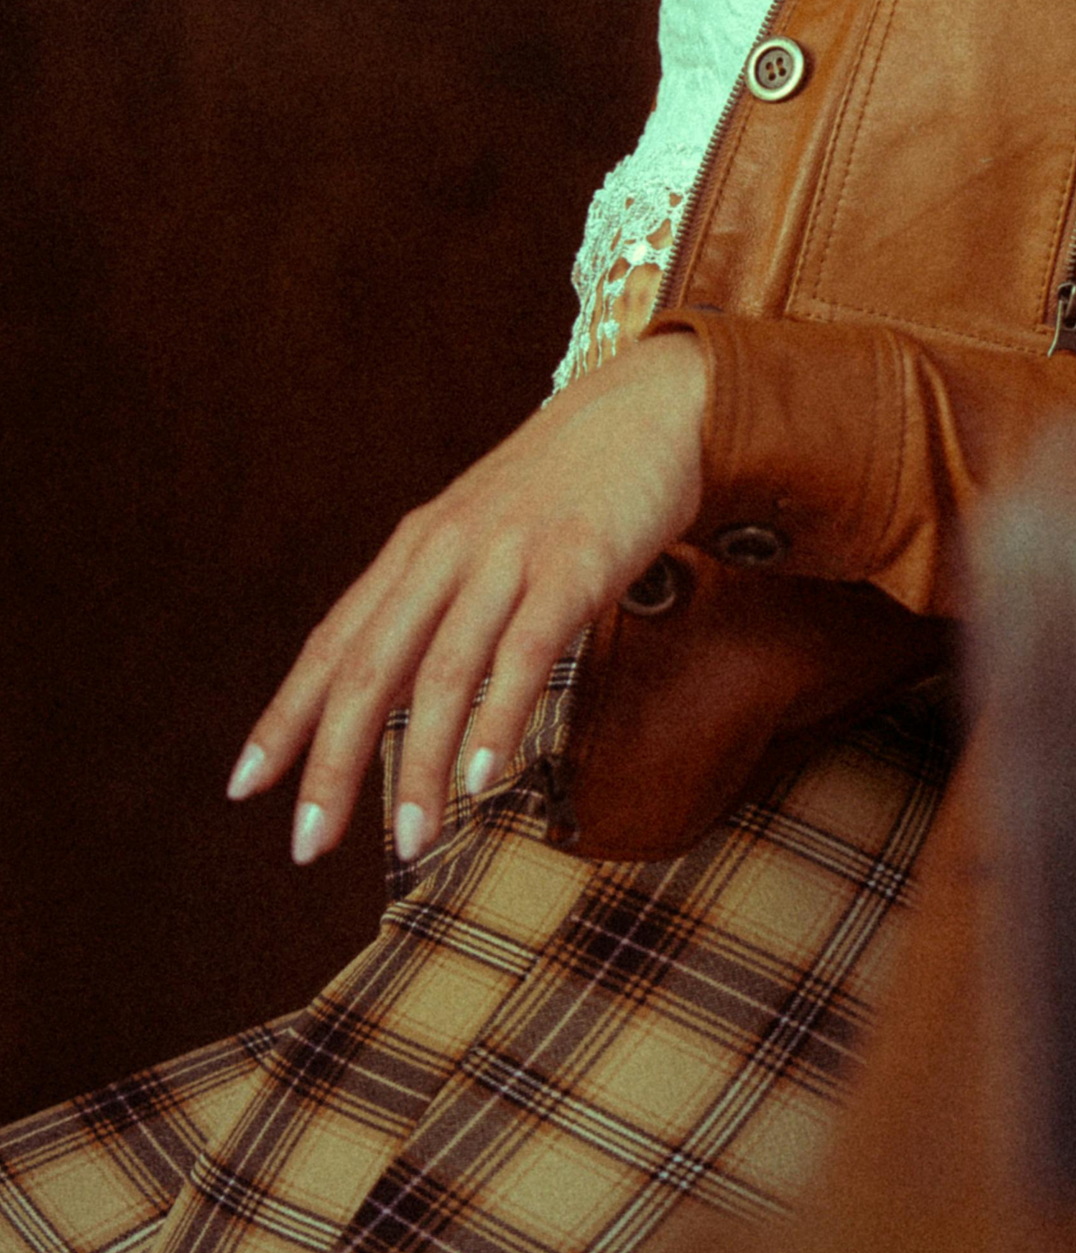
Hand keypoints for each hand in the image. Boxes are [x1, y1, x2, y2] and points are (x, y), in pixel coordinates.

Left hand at [227, 333, 708, 865]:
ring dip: (421, 767)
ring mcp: (510, 555)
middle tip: (310, 848)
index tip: (245, 787)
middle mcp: (448, 550)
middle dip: (334, 764)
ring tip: (410, 843)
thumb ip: (436, 600)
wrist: (654, 405)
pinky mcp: (576, 563)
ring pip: (444, 673)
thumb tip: (389, 689)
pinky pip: (527, 651)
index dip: (286, 717)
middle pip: (370, 669)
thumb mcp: (483, 530)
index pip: (334, 643)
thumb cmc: (569, 482)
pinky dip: (499, 718)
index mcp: (417, 546)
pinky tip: (486, 778)